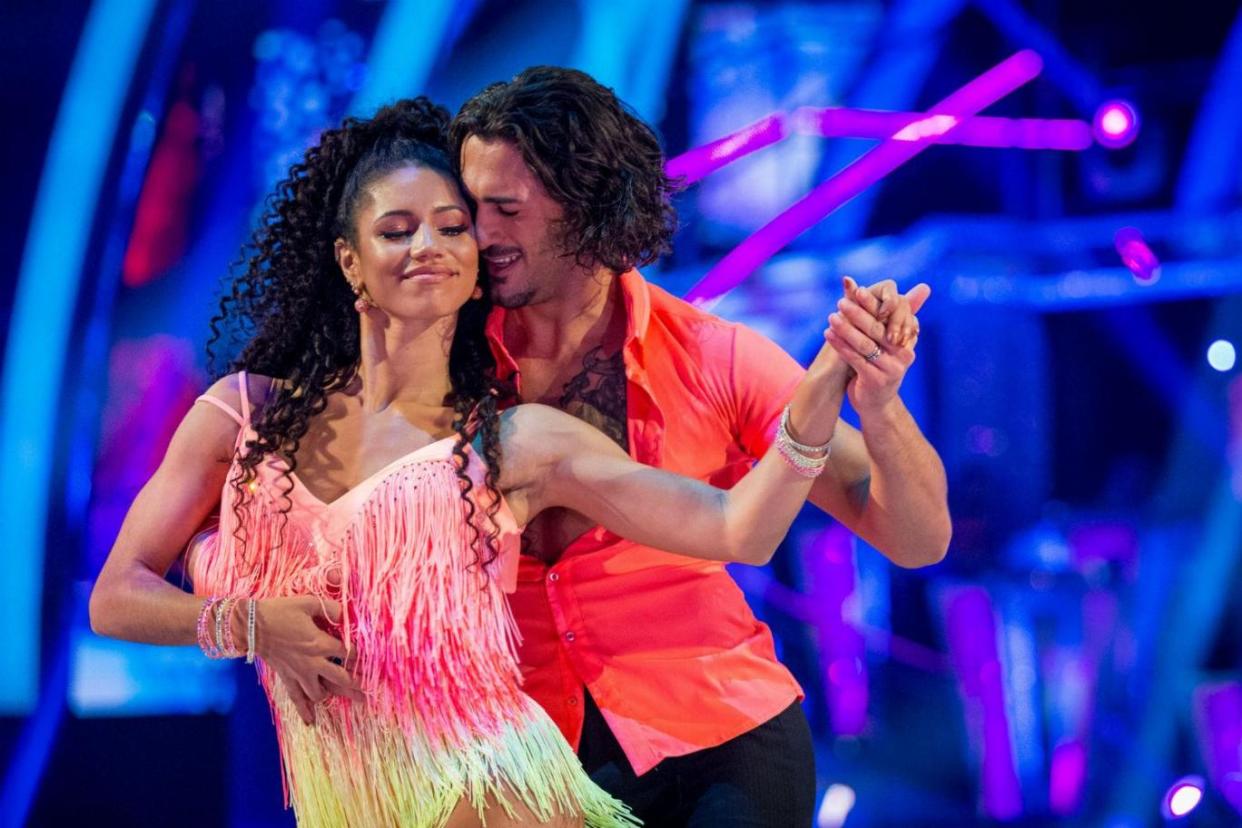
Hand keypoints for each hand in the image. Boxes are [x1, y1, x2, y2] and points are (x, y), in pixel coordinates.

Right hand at [250, 594, 363, 724]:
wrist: (250, 626)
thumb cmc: (280, 612)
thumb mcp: (308, 602)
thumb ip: (329, 607)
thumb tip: (344, 613)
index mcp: (320, 643)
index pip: (348, 653)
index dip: (361, 656)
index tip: (371, 659)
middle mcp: (312, 662)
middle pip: (341, 679)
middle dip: (357, 684)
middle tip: (369, 690)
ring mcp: (299, 673)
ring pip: (320, 693)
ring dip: (333, 695)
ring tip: (349, 699)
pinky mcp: (286, 678)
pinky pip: (296, 699)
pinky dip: (304, 711)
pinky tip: (311, 722)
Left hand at [824, 276, 929, 416]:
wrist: (877, 403)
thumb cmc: (878, 365)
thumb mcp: (881, 340)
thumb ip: (878, 314)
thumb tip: (871, 286)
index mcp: (906, 339)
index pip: (890, 317)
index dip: (872, 303)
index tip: (856, 289)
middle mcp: (903, 353)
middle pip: (877, 329)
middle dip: (857, 313)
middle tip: (841, 301)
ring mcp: (891, 368)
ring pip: (865, 344)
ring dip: (846, 329)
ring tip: (831, 317)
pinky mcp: (876, 380)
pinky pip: (855, 359)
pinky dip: (840, 345)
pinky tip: (828, 334)